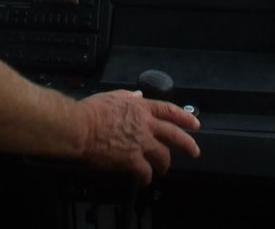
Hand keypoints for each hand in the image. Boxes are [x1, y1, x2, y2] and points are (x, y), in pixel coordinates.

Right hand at [76, 89, 200, 184]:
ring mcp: (140, 143)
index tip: (194, 124)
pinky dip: (146, 177)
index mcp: (141, 108)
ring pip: (162, 155)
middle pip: (174, 135)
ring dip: (165, 164)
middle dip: (188, 144)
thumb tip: (138, 95)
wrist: (80, 127)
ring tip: (164, 169)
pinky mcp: (132, 160)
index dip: (184, 118)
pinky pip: (145, 172)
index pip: (169, 111)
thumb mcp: (112, 96)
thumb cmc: (91, 110)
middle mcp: (145, 125)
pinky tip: (144, 180)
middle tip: (194, 151)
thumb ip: (128, 97)